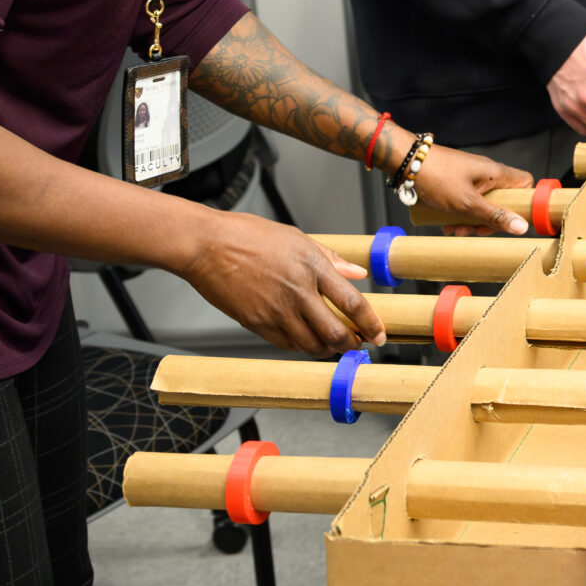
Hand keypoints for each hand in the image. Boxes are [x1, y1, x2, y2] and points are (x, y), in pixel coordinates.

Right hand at [179, 210, 387, 356]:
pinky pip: (286, 345)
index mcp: (312, 266)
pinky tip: (304, 339)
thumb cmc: (248, 235)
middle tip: (357, 346)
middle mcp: (298, 292)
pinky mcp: (256, 323)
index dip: (370, 323)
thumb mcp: (296, 237)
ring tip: (332, 344)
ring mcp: (276, 311)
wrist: (206, 246)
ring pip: (311, 345)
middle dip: (351, 345)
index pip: (352, 303)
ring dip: (326, 349)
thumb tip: (357, 273)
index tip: (379, 334)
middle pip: (335, 333)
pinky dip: (300, 347)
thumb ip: (330, 258)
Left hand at [409, 144, 533, 234]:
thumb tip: (522, 227)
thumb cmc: (437, 177)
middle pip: (502, 200)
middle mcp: (487, 173)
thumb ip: (494, 216)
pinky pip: (467, 201)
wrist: (407, 161)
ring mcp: (471, 177)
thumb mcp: (467, 203)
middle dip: (489, 220)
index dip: (524, 203)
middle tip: (475, 231)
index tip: (512, 220)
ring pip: (482, 204)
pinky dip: (460, 214)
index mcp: (496, 173)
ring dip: (471, 221)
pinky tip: (446, 224)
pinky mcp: (457, 181)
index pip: (525, 184)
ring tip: (454, 230)